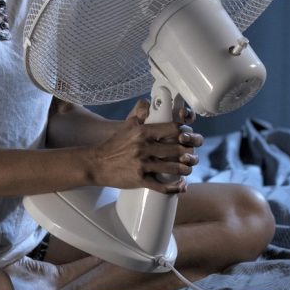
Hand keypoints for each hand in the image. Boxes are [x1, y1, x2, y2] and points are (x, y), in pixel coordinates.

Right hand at [86, 99, 202, 192]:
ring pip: (172, 168)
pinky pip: (161, 186)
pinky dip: (174, 188)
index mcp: (143, 132)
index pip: (172, 129)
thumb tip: (148, 102)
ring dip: (185, 169)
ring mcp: (142, 165)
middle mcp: (144, 148)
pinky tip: (181, 186)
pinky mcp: (139, 180)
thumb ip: (139, 113)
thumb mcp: (126, 125)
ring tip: (189, 168)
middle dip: (190, 152)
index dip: (185, 132)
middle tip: (193, 154)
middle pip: (176, 149)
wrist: (96, 164)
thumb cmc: (113, 145)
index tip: (189, 136)